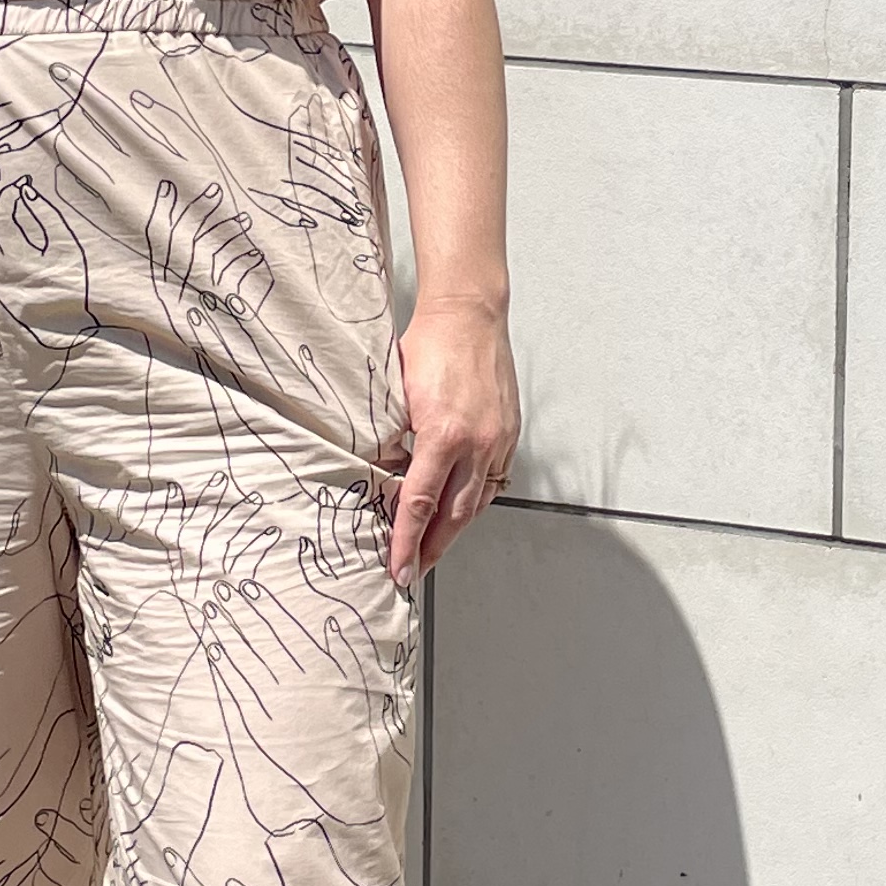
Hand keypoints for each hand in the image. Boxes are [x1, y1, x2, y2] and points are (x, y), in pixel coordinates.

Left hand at [386, 297, 518, 589]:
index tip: (398, 569)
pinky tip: (460, 508)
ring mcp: (497, 439)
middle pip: (454, 514)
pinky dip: (475, 499)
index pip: (420, 503)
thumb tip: (377, 474)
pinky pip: (493, 479)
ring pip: (477, 501)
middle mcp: (477, 443)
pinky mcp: (508, 432)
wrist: (468, 314)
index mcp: (443, 434)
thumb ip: (391, 438)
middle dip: (433, 548)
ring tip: (434, 546)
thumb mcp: (395, 395)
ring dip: (454, 528)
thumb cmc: (428, 345)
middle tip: (414, 572)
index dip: (406, 542)